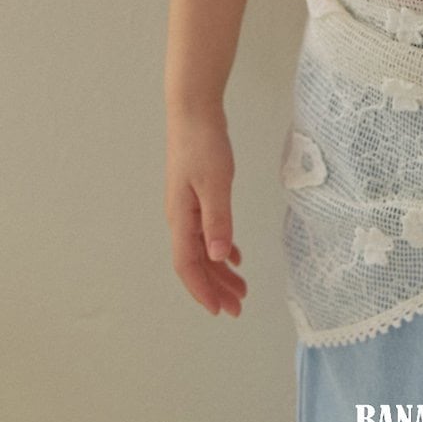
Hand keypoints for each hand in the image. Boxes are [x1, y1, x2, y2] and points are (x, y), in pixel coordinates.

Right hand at [165, 110, 248, 317]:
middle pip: (196, 263)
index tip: (221, 310)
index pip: (188, 265)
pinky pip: (207, 232)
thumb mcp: (215, 182)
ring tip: (242, 287)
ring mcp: (187, 207)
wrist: (193, 112)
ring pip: (202, 249)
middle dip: (216, 287)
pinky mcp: (196, 196)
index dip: (203, 290)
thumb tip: (219, 258)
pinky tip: (235, 255)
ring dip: (220, 270)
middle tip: (238, 306)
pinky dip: (221, 247)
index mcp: (181, 218)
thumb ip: (218, 220)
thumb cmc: (203, 144)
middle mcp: (180, 218)